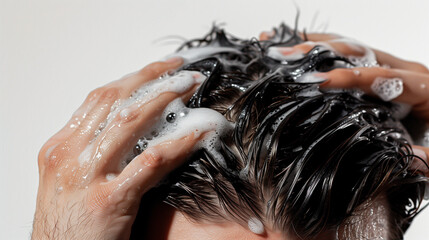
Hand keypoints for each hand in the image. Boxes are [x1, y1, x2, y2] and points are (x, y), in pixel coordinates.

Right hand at [32, 57, 202, 239]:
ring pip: (130, 120)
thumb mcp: (73, 177)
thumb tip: (134, 125)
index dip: (134, 78)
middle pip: (115, 99)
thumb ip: (95, 149)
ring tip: (191, 86)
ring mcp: (87, 175)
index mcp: (60, 146)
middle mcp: (69, 154)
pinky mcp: (109, 199)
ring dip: (165, 98)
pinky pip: (150, 161)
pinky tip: (197, 133)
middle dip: (152, 78)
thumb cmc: (67, 222)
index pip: (100, 97)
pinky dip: (177, 143)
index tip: (159, 68)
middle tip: (181, 70)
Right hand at [260, 30, 428, 174]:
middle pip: (356, 53)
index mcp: (422, 86)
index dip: (347, 77)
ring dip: (312, 47)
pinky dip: (319, 50)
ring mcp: (386, 68)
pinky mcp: (375, 74)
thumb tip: (410, 156)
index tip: (318, 81)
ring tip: (281, 50)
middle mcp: (401, 70)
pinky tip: (295, 51)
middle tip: (286, 57)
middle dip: (318, 52)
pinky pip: (346, 57)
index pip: (380, 77)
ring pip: (347, 49)